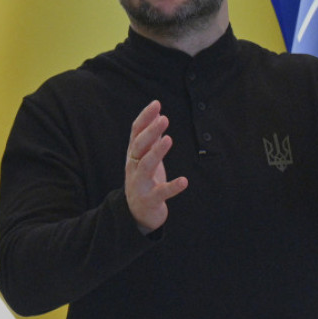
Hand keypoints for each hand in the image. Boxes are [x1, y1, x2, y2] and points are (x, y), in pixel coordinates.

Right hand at [125, 100, 187, 233]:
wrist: (136, 214)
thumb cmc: (144, 181)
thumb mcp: (146, 158)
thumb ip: (151, 139)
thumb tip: (159, 114)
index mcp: (133, 155)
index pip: (136, 132)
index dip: (145, 118)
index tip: (157, 104)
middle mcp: (133, 167)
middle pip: (139, 146)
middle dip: (150, 132)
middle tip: (164, 118)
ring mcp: (139, 184)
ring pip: (145, 166)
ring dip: (157, 152)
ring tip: (169, 139)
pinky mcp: (149, 200)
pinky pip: (161, 193)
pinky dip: (172, 187)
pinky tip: (184, 181)